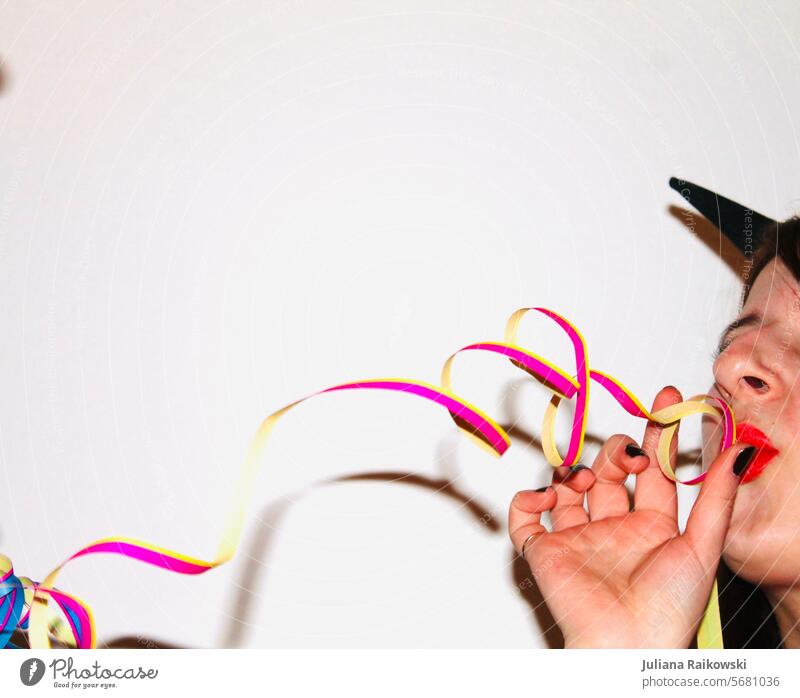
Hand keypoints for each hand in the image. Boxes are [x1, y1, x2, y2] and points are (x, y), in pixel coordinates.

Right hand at [508, 386, 754, 647]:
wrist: (625, 646)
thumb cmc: (668, 609)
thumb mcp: (703, 546)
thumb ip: (717, 497)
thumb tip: (739, 452)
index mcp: (653, 528)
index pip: (654, 470)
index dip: (659, 434)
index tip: (664, 400)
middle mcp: (614, 529)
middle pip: (608, 474)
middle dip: (616, 454)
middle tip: (628, 455)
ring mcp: (577, 538)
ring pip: (566, 489)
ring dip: (573, 473)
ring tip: (584, 483)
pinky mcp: (544, 551)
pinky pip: (523, 518)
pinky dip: (526, 500)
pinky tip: (546, 497)